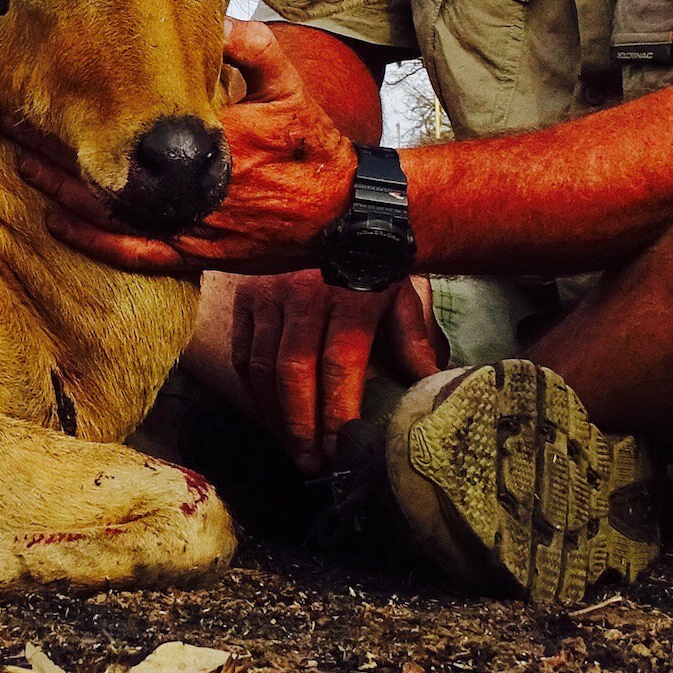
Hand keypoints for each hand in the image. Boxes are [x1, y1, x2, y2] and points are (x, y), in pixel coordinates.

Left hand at [41, 19, 359, 274]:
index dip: (86, 99)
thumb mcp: (289, 84)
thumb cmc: (311, 145)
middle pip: (109, 165)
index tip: (46, 79)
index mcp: (214, 139)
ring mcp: (192, 225)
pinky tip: (58, 221)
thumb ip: (252, 47)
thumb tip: (211, 15)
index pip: (134, 116)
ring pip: (112, 210)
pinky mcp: (196, 254)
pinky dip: (93, 240)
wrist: (341, 214)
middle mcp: (195, 186)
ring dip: (63, 187)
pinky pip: (134, 253)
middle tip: (13, 121)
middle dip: (58, 144)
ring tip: (21, 162)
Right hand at [229, 269, 444, 471]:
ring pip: (263, 366)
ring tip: (292, 447)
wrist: (344, 209)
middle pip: (294, 371)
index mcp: (349, 294)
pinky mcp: (247, 293)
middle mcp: (303, 291)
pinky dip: (253, 388)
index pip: (339, 363)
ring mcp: (269, 291)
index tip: (340, 447)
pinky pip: (243, 351)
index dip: (336, 410)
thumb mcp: (402, 296)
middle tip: (311, 463)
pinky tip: (270, 413)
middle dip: (301, 424)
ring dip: (275, 414)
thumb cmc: (378, 259)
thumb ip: (412, 343)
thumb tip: (429, 390)